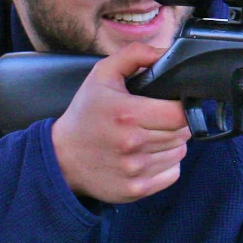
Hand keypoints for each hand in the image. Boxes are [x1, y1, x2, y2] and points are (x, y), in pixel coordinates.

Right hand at [51, 43, 191, 203]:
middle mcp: (132, 144)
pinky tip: (148, 155)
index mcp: (127, 114)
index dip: (181, 106)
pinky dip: (166, 164)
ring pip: (179, 152)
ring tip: (150, 136)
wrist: (60, 158)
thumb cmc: (85, 114)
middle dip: (175, 123)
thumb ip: (134, 55)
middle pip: (183, 132)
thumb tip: (163, 53)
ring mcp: (135, 169)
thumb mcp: (102, 75)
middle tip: (157, 119)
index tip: (169, 104)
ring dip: (171, 143)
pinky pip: (172, 173)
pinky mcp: (136, 189)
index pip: (180, 113)